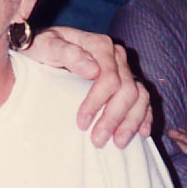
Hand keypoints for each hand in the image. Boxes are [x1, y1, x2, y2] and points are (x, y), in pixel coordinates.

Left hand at [24, 27, 151, 148]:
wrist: (45, 45)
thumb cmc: (42, 46)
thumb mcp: (45, 46)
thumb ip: (65, 52)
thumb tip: (92, 70)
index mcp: (99, 45)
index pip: (108, 77)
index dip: (97, 102)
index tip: (81, 123)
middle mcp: (116, 55)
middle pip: (126, 90)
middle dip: (113, 118)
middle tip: (98, 140)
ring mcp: (123, 67)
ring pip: (139, 96)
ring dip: (130, 122)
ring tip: (118, 142)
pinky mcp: (126, 79)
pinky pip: (143, 98)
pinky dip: (144, 116)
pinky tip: (141, 133)